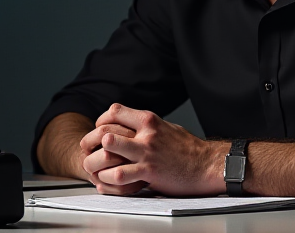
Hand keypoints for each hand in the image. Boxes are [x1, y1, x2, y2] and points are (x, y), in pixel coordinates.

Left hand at [82, 103, 225, 195]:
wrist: (208, 165)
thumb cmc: (190, 149)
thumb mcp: (168, 128)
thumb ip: (149, 126)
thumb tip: (134, 124)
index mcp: (149, 120)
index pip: (114, 111)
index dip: (101, 121)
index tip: (98, 131)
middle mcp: (146, 133)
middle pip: (105, 129)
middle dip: (90, 141)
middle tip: (86, 151)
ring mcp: (147, 153)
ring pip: (109, 150)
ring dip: (96, 161)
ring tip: (93, 168)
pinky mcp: (149, 172)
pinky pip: (119, 175)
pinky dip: (107, 180)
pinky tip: (106, 183)